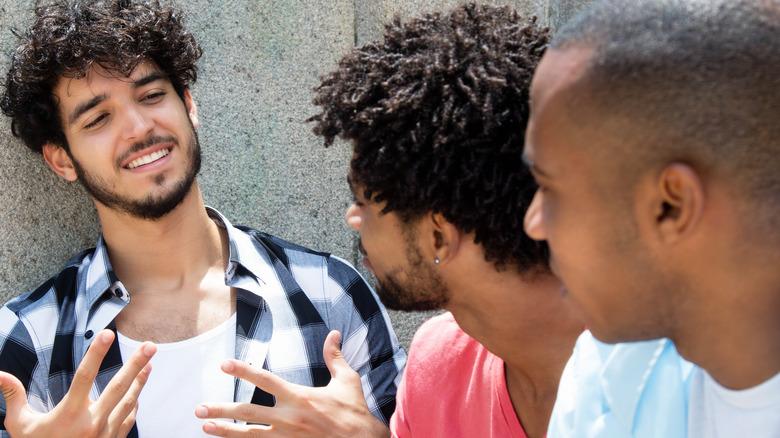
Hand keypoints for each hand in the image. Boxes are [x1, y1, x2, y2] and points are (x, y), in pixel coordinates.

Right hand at [0, 329, 155, 437]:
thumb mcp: (20, 426)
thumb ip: (14, 397)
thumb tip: (0, 375)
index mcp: (69, 414)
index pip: (85, 376)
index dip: (96, 353)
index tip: (108, 334)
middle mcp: (91, 422)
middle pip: (117, 386)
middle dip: (135, 364)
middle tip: (150, 346)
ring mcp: (105, 433)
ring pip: (128, 401)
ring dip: (140, 381)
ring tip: (150, 362)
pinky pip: (128, 419)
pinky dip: (135, 403)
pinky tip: (139, 391)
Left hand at [196, 330, 389, 437]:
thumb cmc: (354, 411)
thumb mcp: (347, 380)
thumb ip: (334, 356)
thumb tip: (333, 333)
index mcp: (300, 397)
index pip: (266, 380)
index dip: (244, 371)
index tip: (225, 364)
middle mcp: (289, 418)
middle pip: (249, 412)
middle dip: (222, 410)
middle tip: (199, 409)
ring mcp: (288, 437)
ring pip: (250, 435)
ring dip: (225, 431)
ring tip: (206, 427)